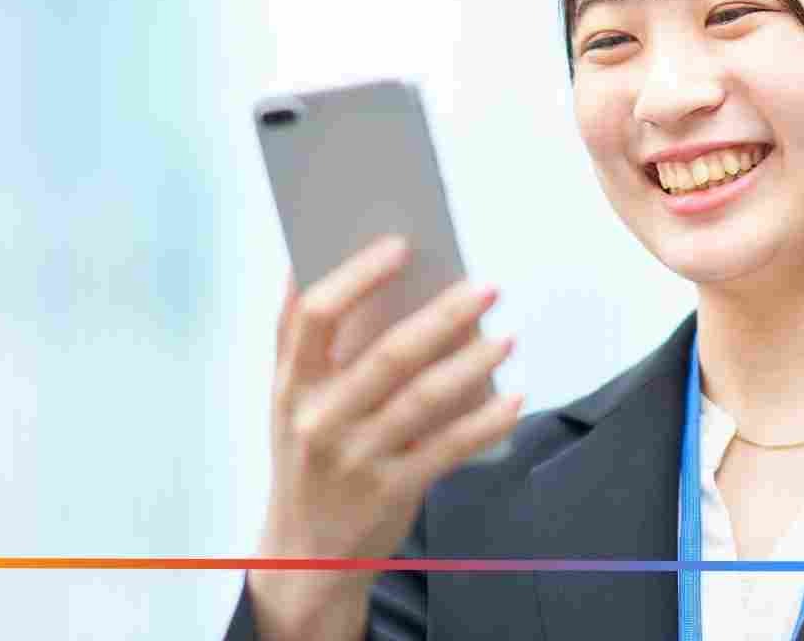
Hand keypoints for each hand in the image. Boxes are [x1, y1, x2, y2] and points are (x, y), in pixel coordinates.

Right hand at [249, 235, 520, 637]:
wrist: (303, 558)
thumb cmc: (309, 458)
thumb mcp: (293, 402)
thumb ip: (316, 345)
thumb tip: (367, 268)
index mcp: (289, 383)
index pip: (313, 314)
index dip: (357, 275)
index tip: (400, 245)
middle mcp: (317, 417)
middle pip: (385, 354)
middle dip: (442, 315)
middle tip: (486, 285)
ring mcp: (353, 457)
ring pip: (423, 398)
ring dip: (472, 362)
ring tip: (505, 335)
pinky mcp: (388, 491)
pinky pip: (448, 447)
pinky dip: (486, 421)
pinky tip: (513, 396)